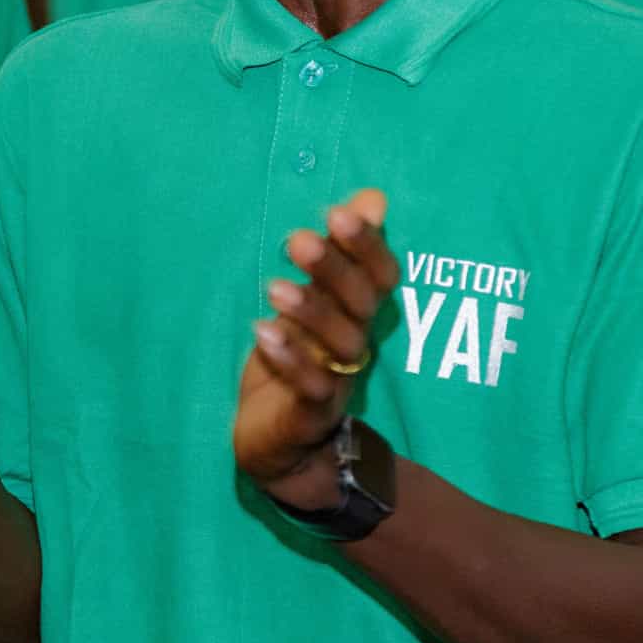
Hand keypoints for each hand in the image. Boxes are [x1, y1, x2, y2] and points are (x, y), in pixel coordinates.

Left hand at [233, 190, 394, 508]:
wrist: (282, 445)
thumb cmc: (298, 360)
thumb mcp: (314, 300)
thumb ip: (341, 251)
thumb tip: (373, 197)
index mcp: (358, 312)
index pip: (380, 275)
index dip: (366, 245)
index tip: (340, 212)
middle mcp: (356, 343)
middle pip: (361, 304)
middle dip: (334, 269)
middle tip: (299, 240)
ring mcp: (337, 380)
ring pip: (339, 343)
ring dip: (311, 310)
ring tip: (275, 286)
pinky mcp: (310, 414)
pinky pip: (310, 386)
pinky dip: (290, 358)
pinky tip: (262, 331)